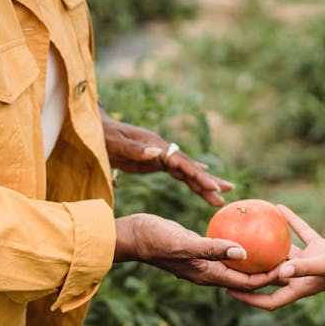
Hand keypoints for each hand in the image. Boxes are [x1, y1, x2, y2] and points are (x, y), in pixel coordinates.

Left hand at [101, 112, 233, 205]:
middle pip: (189, 167)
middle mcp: (162, 149)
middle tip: (228, 191)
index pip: (181, 162)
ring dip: (203, 183)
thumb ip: (134, 149)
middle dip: (207, 180)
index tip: (211, 186)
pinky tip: (203, 183)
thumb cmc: (103, 137)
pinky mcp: (156, 162)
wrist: (96, 129)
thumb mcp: (114, 144)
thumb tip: (155, 152)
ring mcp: (160, 155)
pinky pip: (178, 173)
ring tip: (221, 196)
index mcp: (154, 146)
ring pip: (186, 171)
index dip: (196, 174)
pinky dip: (191, 179)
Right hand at [115, 214, 277, 289]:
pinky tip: (250, 227)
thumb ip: (213, 249)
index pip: (247, 283)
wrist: (134, 235)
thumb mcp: (185, 243)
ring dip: (257, 259)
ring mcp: (204, 263)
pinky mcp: (200, 250)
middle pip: (246, 277)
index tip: (290, 269)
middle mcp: (209, 272)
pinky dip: (240, 243)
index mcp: (208, 276)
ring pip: (237, 264)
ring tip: (278, 244)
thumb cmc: (156, 239)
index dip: (269, 279)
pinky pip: (226, 249)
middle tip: (292, 257)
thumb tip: (244, 253)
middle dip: (269, 272)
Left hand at [229, 206, 324, 309]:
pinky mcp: (323, 248)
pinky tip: (278, 207)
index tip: (227, 289)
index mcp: (303, 287)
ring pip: (284, 253)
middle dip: (251, 271)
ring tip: (248, 229)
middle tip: (229, 258)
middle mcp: (304, 277)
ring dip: (268, 243)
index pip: (270, 300)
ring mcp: (313, 262)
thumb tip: (280, 274)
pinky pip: (301, 234)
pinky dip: (291, 222)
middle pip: (271, 277)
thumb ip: (306, 268)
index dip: (248, 297)